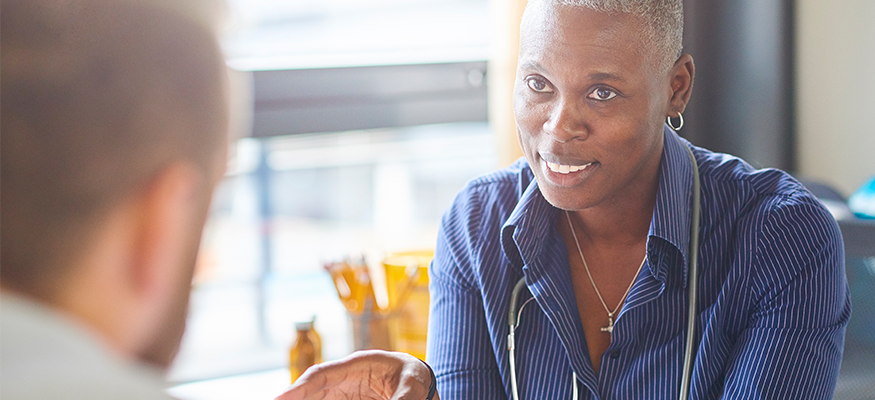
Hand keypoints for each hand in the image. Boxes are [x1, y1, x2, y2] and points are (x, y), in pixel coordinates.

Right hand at [275, 350, 438, 399]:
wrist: (417, 381)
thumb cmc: (414, 377)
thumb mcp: (414, 385)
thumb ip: (402, 399)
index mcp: (358, 364)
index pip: (322, 375)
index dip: (299, 387)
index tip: (279, 398)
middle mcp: (345, 377)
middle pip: (310, 389)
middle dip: (291, 398)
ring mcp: (342, 391)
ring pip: (314, 399)